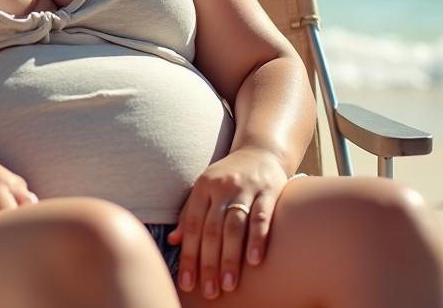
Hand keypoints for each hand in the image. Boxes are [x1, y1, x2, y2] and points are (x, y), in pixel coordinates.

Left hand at [166, 147, 288, 299]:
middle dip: (209, 263)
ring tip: (228, 284)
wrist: (260, 151)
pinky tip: (255, 261)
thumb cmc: (228, 176)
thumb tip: (173, 241)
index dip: (188, 255)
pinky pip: (262, 217)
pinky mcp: (269, 191)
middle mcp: (221, 187)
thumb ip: (189, 213)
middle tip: (209, 291)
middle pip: (212, 230)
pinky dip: (258, 239)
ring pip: (235, 227)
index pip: (191, 226)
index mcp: (202, 188)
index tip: (187, 281)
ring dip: (231, 257)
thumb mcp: (204, 189)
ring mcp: (245, 189)